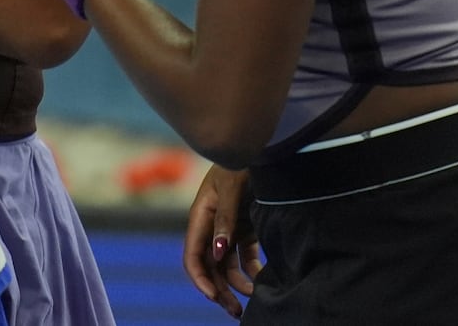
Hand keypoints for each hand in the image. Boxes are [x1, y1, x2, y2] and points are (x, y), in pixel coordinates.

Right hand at [183, 164, 261, 318]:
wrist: (264, 147)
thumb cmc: (242, 163)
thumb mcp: (233, 188)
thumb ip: (225, 220)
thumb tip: (218, 253)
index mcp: (201, 216)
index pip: (193, 256)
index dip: (201, 279)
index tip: (215, 297)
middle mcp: (212, 226)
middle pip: (210, 267)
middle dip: (220, 291)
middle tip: (235, 312)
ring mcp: (229, 228)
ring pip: (227, 266)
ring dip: (236, 286)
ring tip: (253, 302)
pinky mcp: (246, 229)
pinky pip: (245, 258)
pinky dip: (253, 272)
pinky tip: (264, 282)